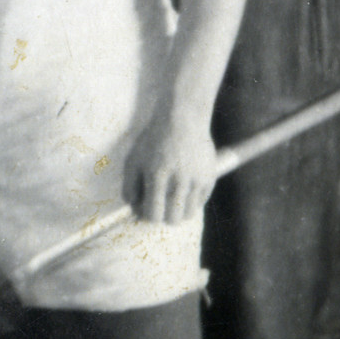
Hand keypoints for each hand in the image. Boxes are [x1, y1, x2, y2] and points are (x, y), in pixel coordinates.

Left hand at [121, 106, 215, 224]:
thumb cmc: (153, 141)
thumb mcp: (133, 159)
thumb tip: (134, 209)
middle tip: (159, 207)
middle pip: (173, 219)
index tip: (144, 210)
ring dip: (177, 212)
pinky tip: (182, 189)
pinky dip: (190, 201)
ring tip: (170, 201)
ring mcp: (197, 179)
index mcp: (157, 174)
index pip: (154, 213)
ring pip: (188, 214)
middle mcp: (179, 179)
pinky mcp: (210, 178)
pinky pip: (199, 203)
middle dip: (163, 217)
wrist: (182, 120)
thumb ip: (129, 186)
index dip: (147, 216)